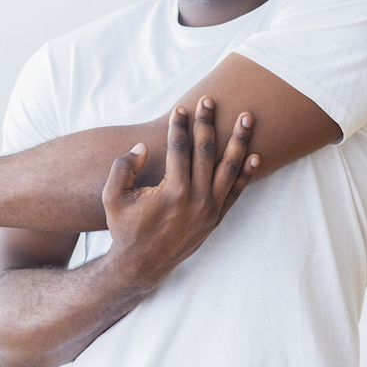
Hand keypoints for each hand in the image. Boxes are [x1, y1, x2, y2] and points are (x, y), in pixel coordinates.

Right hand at [101, 96, 258, 285]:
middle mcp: (196, 199)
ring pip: (229, 168)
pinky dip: (246, 173)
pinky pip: (236, 191)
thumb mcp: (112, 197)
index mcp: (173, 191)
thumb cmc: (125, 228)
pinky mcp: (216, 218)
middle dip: (208, 123)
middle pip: (207, 152)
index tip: (181, 108)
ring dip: (239, 141)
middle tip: (210, 101)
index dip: (179, 126)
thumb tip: (142, 147)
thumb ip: (123, 167)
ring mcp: (210, 210)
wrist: (141, 265)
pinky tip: (254, 156)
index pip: (180, 149)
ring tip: (247, 118)